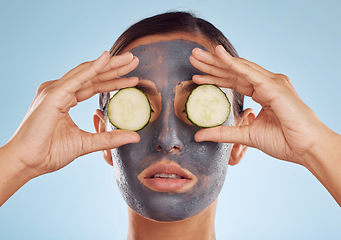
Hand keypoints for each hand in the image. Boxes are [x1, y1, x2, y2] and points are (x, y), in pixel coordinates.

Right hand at [3, 51, 139, 177]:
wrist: (28, 162)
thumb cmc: (49, 153)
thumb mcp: (87, 143)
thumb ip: (110, 138)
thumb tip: (135, 137)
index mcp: (65, 99)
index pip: (94, 86)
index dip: (114, 81)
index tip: (133, 79)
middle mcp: (60, 90)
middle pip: (93, 76)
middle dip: (115, 68)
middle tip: (134, 60)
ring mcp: (55, 90)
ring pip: (88, 73)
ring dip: (110, 64)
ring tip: (130, 58)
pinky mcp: (53, 94)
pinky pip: (77, 78)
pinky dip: (93, 68)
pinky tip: (107, 58)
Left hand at [189, 45, 330, 165]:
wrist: (306, 149)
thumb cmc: (284, 141)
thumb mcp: (246, 135)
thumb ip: (223, 133)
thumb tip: (199, 135)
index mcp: (263, 93)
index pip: (234, 82)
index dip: (215, 78)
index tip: (197, 76)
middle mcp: (267, 83)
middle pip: (234, 71)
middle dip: (212, 64)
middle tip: (193, 56)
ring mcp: (272, 82)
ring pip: (238, 67)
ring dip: (217, 60)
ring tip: (198, 54)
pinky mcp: (274, 86)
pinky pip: (249, 72)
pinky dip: (233, 63)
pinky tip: (218, 54)